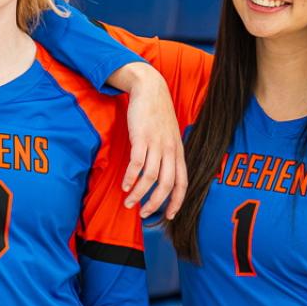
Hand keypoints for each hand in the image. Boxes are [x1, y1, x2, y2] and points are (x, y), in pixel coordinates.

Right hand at [111, 63, 184, 218]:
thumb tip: (162, 175)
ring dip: (138, 193)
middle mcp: (170, 150)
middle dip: (154, 203)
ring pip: (149, 177)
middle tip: (143, 213)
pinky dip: (130, 178)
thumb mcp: (170, 135)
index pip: (182, 183)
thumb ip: (168, 154)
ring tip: (128, 202)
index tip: (168, 216)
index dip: (176, 202)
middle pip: (166, 184)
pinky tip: (124, 185)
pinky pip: (136, 163)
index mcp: (178, 152)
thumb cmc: (158, 114)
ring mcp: (156, 144)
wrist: (150, 88)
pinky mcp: (141, 137)